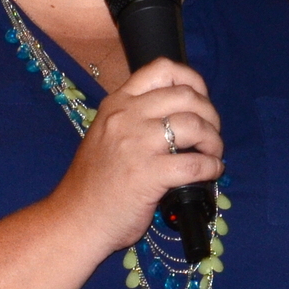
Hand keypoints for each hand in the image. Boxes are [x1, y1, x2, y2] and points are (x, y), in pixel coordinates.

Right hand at [51, 58, 223, 253]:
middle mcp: (127, 116)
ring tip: (212, 155)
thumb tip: (180, 118)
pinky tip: (211, 173)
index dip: (191, 80)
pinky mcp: (149, 174)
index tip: (200, 99)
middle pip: (186, 97)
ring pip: (195, 126)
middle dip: (209, 114)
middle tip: (211, 135)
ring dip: (213, 141)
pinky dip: (211, 168)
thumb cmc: (93, 184)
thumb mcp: (107, 136)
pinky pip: (195, 164)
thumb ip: (135, 120)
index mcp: (117, 104)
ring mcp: (137, 144)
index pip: (161, 69)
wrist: (74, 219)